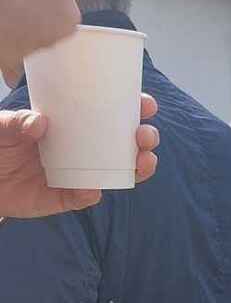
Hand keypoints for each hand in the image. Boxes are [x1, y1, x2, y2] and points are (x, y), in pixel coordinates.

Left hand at [0, 94, 158, 217]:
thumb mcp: (3, 125)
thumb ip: (17, 122)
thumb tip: (40, 123)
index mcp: (77, 126)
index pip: (112, 116)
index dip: (134, 110)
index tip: (145, 104)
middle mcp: (86, 150)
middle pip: (127, 144)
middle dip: (145, 139)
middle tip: (145, 136)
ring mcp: (80, 174)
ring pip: (119, 172)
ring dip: (137, 168)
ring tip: (142, 162)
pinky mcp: (67, 197)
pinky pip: (86, 197)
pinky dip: (91, 193)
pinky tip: (92, 188)